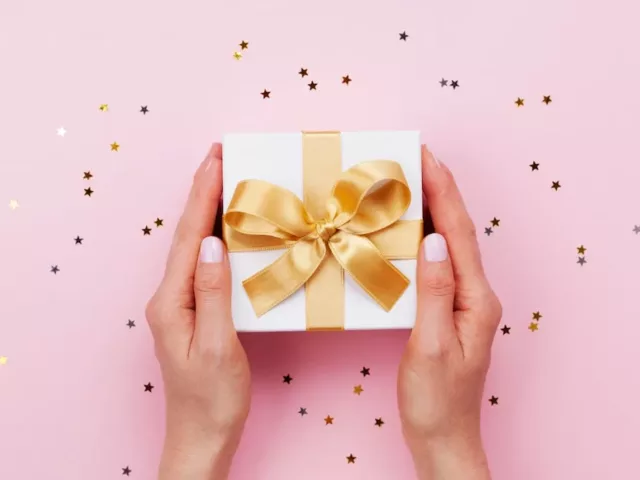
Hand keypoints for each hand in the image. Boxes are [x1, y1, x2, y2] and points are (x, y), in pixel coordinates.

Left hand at [146, 144, 250, 479]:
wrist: (203, 434)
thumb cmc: (212, 398)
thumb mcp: (218, 347)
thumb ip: (213, 294)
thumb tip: (215, 244)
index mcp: (172, 301)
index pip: (190, 237)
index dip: (203, 195)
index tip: (216, 159)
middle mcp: (170, 297)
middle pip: (188, 234)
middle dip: (203, 191)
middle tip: (220, 155)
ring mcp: (180, 303)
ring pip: (195, 246)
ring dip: (208, 210)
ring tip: (224, 179)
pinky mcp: (193, 310)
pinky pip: (203, 263)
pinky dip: (215, 236)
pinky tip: (227, 228)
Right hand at [397, 146, 501, 479]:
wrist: (442, 436)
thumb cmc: (436, 399)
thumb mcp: (429, 346)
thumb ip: (433, 293)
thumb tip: (431, 243)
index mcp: (475, 299)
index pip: (458, 235)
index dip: (443, 192)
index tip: (426, 158)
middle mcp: (475, 294)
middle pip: (457, 232)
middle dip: (439, 190)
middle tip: (416, 157)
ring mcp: (462, 301)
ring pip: (447, 244)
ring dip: (431, 209)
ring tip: (410, 181)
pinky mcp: (447, 309)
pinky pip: (436, 263)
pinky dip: (422, 237)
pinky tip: (407, 229)